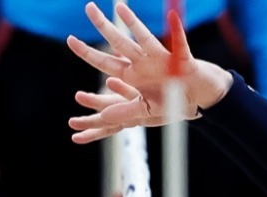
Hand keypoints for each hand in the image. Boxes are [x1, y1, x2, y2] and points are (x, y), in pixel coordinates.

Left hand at [66, 1, 233, 144]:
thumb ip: (125, 112)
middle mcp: (142, 62)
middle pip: (118, 42)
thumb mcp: (145, 111)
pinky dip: (177, 32)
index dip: (87, 52)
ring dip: (133, 23)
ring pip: (143, 37)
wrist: (197, 97)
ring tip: (120, 8)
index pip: (104, 61)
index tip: (70, 39)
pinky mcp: (181, 59)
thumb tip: (103, 115)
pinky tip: (172, 17)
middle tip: (88, 7)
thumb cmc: (171, 100)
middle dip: (103, 25)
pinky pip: (179, 43)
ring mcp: (160, 58)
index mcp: (131, 75)